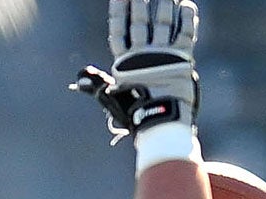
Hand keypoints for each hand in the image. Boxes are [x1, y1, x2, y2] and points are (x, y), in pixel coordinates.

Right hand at [71, 0, 199, 141]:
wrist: (160, 120)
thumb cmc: (134, 112)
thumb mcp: (112, 98)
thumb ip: (97, 86)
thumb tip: (79, 81)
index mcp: (125, 61)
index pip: (119, 30)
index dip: (118, 11)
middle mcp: (143, 54)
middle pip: (140, 21)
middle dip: (140, 2)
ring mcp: (164, 54)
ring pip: (163, 23)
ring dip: (164, 5)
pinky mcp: (183, 58)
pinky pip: (185, 33)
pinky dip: (187, 19)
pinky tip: (186, 5)